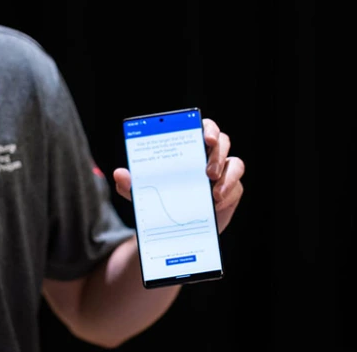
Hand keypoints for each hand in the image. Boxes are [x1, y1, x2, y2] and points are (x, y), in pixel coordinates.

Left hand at [113, 118, 243, 233]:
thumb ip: (132, 184)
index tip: (204, 136)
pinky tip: (216, 202)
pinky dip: (227, 193)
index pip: (204, 127)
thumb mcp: (144, 193)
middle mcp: (211, 155)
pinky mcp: (232, 191)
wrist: (176, 228)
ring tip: (212, 191)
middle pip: (223, 141)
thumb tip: (120, 174)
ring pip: (236, 163)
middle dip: (217, 152)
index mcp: (191, 147)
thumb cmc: (162, 199)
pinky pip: (236, 187)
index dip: (207, 128)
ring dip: (226, 175)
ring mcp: (224, 172)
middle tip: (208, 170)